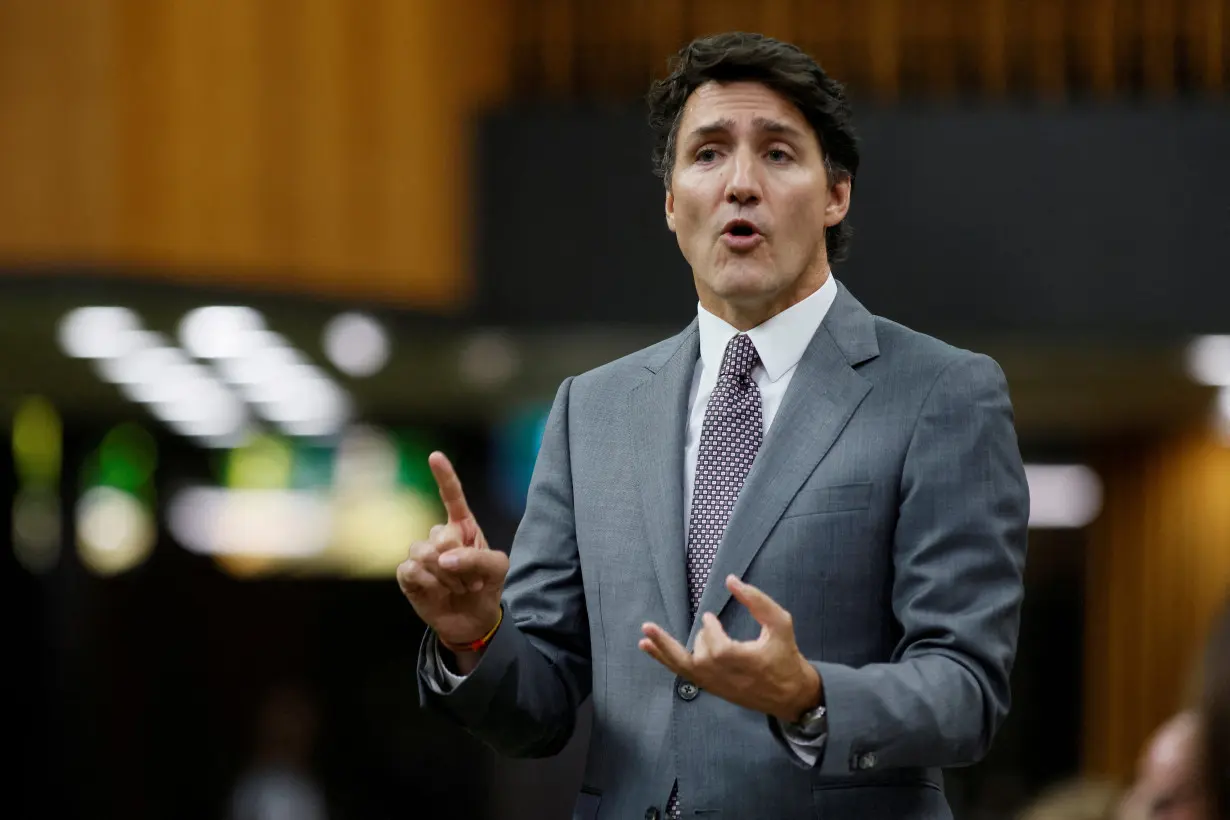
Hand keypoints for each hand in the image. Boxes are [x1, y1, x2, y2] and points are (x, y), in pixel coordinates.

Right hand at [396, 452, 508, 653]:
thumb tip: (444, 557)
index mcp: (463, 526)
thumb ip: (477, 557)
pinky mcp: (408, 574)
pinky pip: (411, 569)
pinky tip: (437, 592)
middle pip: (441, 534)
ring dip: (446, 576)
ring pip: (424, 552)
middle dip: (460, 562)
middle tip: (470, 579)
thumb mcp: (497, 568)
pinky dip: (429, 583)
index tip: (435, 456)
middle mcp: (439, 535)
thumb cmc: (486, 585)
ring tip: (457, 587)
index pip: (452, 497)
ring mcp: (422, 553)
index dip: (444, 476)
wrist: (472, 619)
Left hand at [639, 575, 821, 722]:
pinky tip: (648, 648)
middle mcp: (723, 677)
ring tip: (645, 634)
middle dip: (704, 636)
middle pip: (699, 653)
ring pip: (682, 666)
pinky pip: (683, 674)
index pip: (715, 644)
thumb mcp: (780, 624)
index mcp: (740, 662)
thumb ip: (757, 601)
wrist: (791, 695)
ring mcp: (714, 685)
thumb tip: (731, 579)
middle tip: (710, 623)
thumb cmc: (786, 656)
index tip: (711, 616)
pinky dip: (665, 660)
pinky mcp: (711, 688)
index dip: (711, 628)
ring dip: (663, 649)